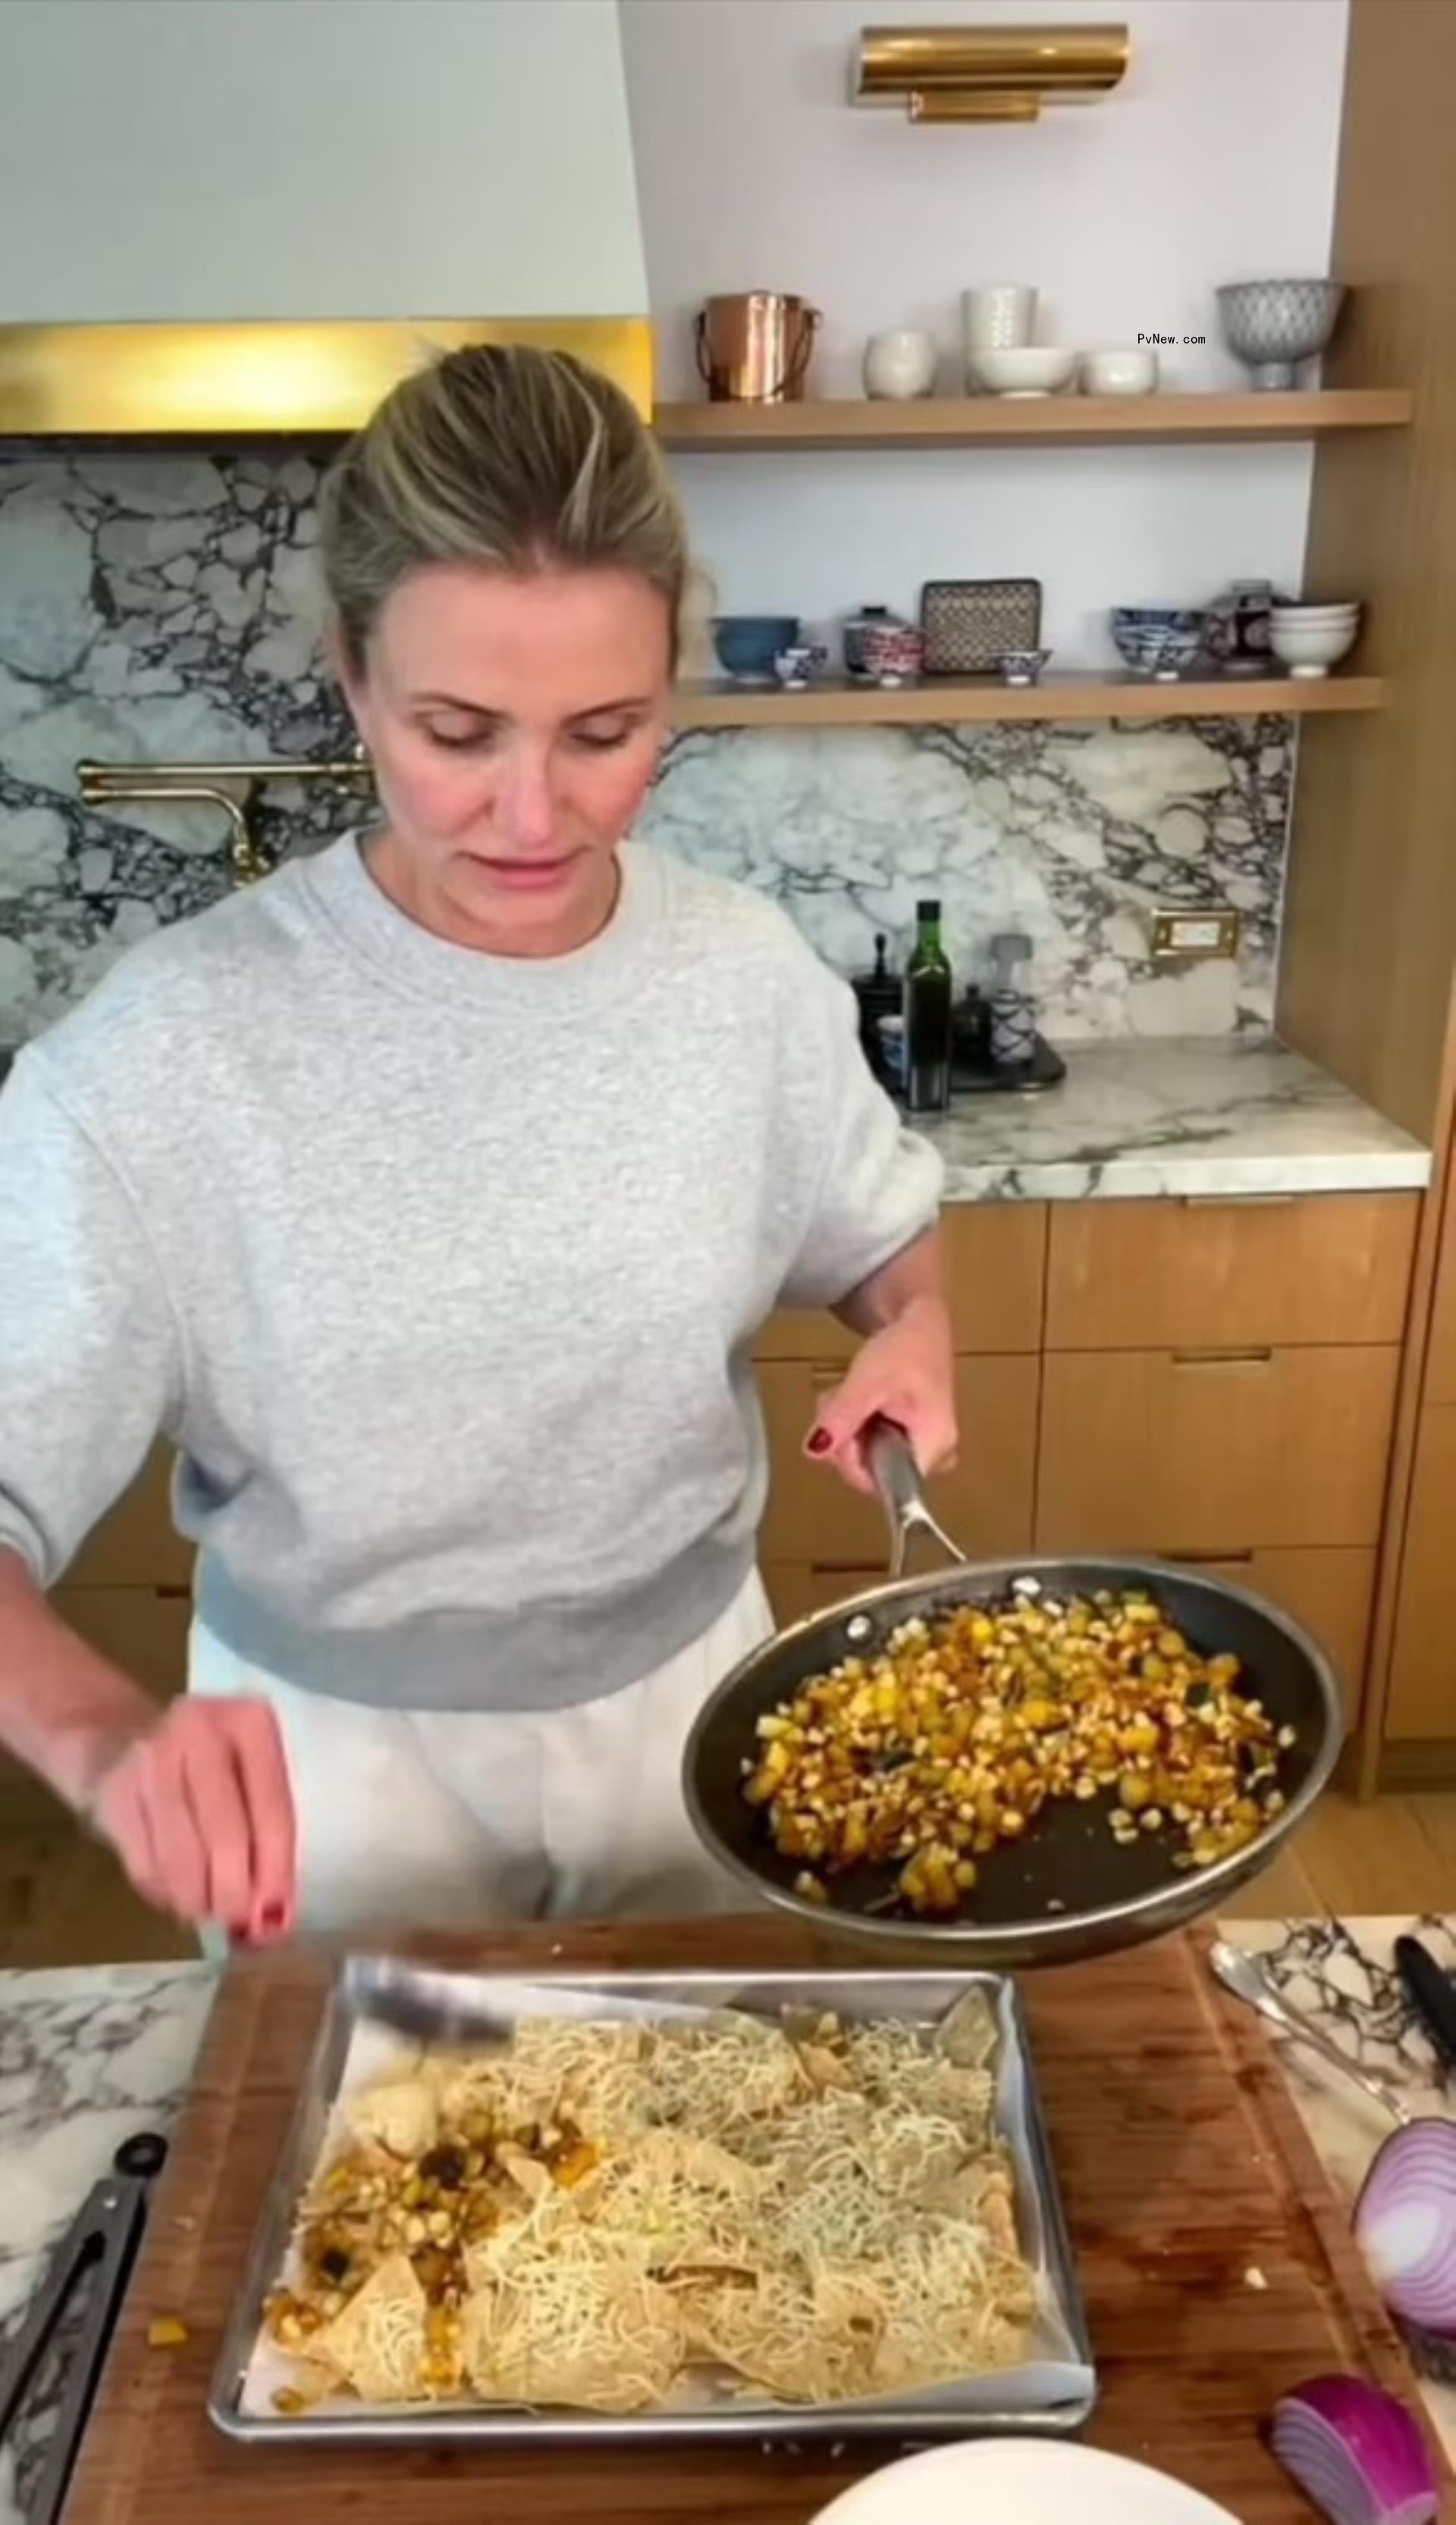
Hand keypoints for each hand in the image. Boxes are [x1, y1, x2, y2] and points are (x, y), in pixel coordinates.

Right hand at [88, 1698, 296, 1943]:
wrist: (120, 1738)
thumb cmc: (205, 1766)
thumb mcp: (247, 1775)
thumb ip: (268, 1831)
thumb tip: (276, 1912)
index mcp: (250, 1722)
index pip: (273, 1808)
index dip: (276, 1869)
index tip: (277, 1913)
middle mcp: (199, 1731)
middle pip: (226, 1834)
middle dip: (234, 1892)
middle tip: (238, 1919)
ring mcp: (150, 1759)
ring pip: (182, 1856)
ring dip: (198, 1899)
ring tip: (207, 1909)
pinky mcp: (113, 1792)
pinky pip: (145, 1863)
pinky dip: (166, 1892)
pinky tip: (176, 1894)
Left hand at [804, 1296, 957, 1495]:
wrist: (919, 1322)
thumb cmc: (905, 1348)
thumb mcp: (868, 1381)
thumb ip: (842, 1418)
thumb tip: (814, 1452)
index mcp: (934, 1446)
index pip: (883, 1484)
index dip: (852, 1461)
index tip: (841, 1429)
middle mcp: (934, 1457)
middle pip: (874, 1473)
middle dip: (846, 1441)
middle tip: (841, 1404)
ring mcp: (923, 1450)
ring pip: (869, 1460)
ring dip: (847, 1431)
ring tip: (849, 1396)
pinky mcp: (912, 1440)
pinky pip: (874, 1448)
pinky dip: (856, 1427)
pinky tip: (858, 1402)